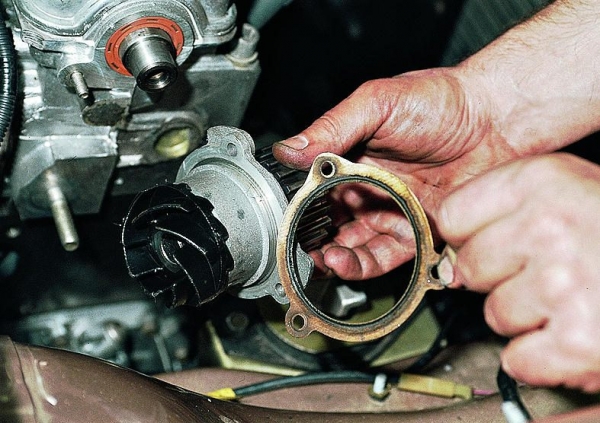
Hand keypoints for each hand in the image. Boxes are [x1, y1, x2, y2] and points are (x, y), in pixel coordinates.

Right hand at [273, 68, 523, 279]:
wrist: (497, 118)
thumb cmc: (440, 101)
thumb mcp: (376, 104)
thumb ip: (331, 127)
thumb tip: (289, 149)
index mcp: (351, 160)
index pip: (314, 194)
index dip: (299, 212)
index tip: (288, 226)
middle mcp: (368, 190)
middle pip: (332, 227)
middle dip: (315, 243)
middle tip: (304, 252)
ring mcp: (393, 213)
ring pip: (356, 248)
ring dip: (339, 259)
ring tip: (329, 260)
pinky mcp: (418, 232)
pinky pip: (390, 257)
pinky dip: (370, 266)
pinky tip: (356, 262)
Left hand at [435, 153, 599, 391]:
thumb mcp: (576, 189)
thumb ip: (513, 207)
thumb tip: (453, 247)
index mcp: (545, 180)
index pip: (454, 215)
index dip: (469, 236)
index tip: (489, 244)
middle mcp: (549, 227)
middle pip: (468, 268)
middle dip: (499, 279)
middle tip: (545, 275)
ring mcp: (563, 285)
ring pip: (494, 315)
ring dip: (527, 318)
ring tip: (573, 301)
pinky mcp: (579, 342)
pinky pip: (518, 359)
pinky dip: (542, 359)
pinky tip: (575, 334)